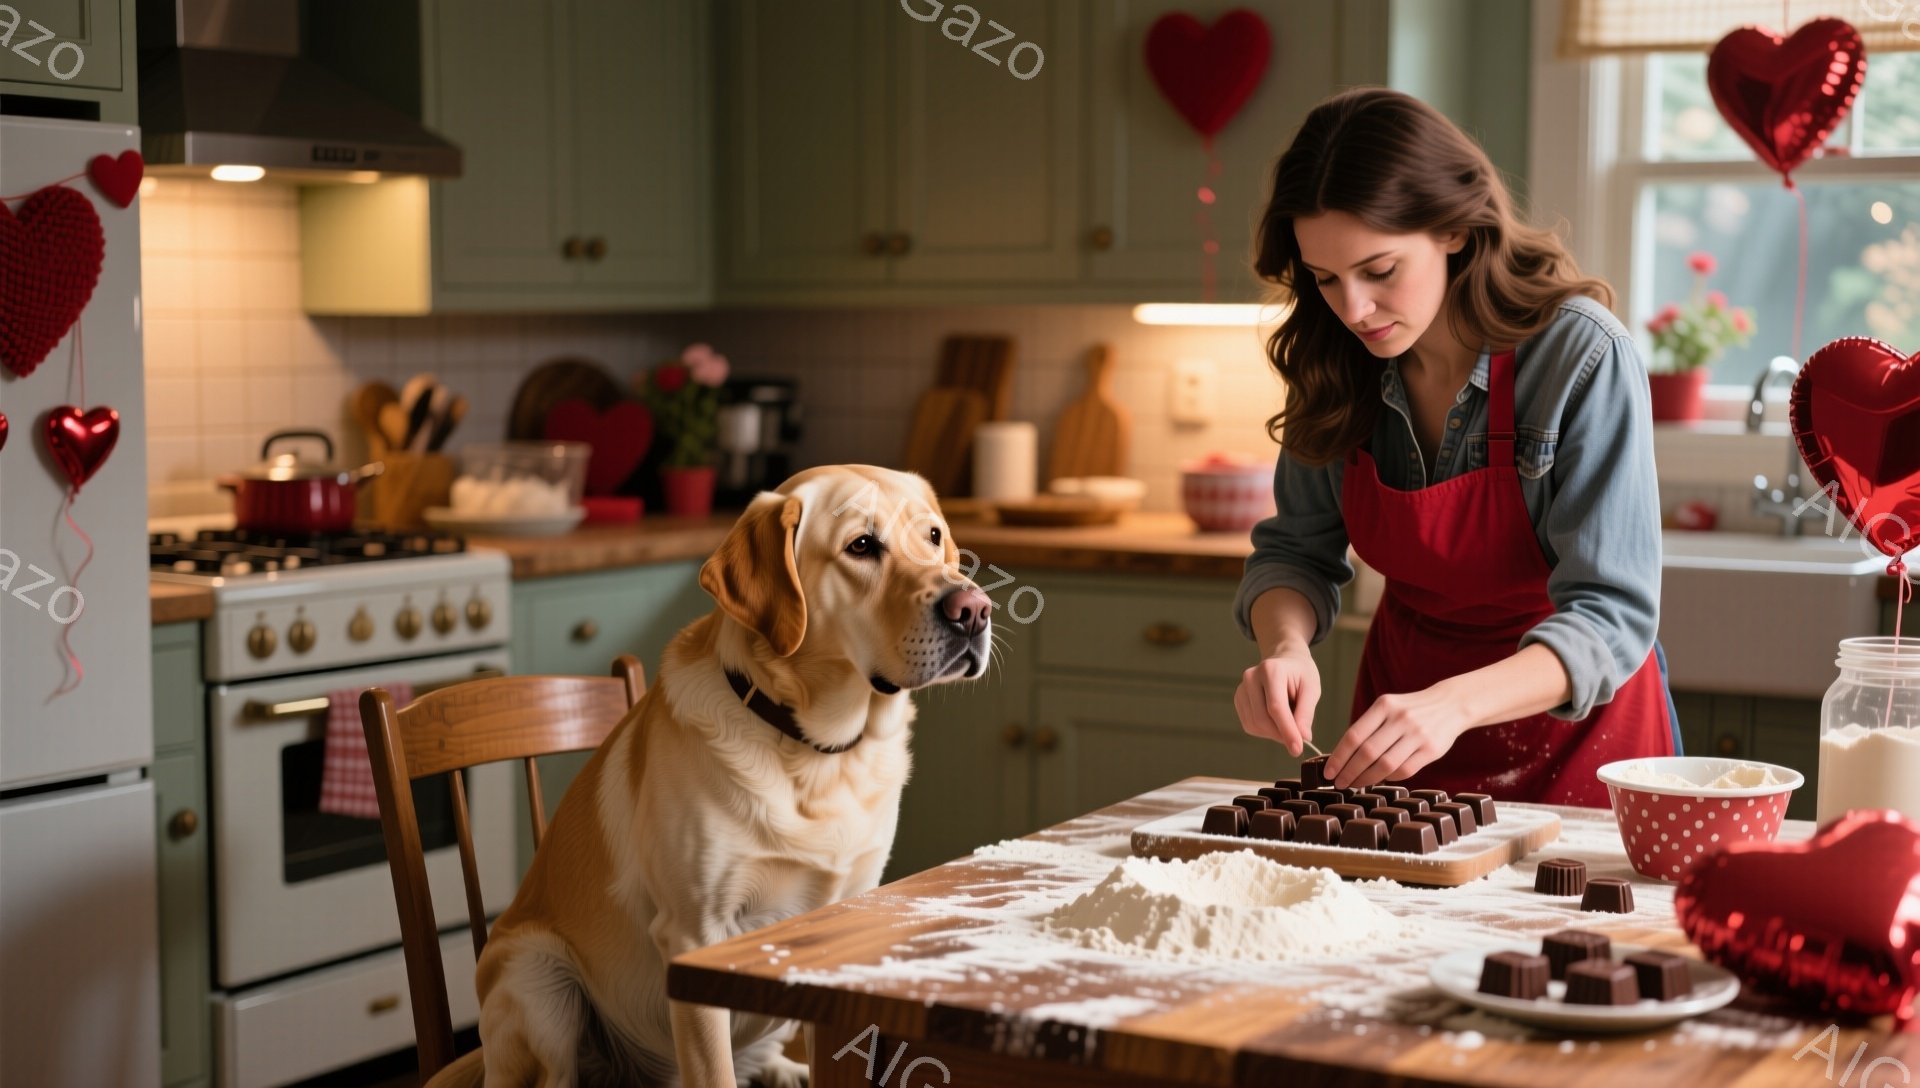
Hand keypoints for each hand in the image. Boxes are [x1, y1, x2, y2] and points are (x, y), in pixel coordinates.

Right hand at [1234, 642, 1319, 757]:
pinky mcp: (1239, 699)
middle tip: (1298, 741)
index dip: (1287, 731)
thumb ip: (1306, 713)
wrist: (1285, 660)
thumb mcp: (1312, 688)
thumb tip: (1302, 738)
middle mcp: (1251, 677)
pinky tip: (1277, 721)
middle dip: (1281, 735)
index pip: (1276, 707)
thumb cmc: (1300, 673)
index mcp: (1270, 670)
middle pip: (1262, 719)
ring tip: (1289, 724)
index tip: (1298, 749)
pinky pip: (1250, 725)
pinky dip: (1265, 731)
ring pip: (1254, 725)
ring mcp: (1241, 688)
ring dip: (1274, 734)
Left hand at [1326, 683, 1472, 788]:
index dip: (1338, 757)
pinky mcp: (1431, 750)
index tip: (1328, 772)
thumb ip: (1369, 727)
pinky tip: (1380, 779)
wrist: (1450, 704)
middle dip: (1349, 772)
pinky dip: (1389, 778)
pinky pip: (1404, 771)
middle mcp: (1400, 718)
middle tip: (1339, 783)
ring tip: (1355, 784)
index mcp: (1384, 706)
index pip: (1354, 735)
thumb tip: (1343, 756)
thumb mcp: (1389, 707)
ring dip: (1366, 779)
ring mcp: (1417, 734)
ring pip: (1385, 765)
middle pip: (1367, 753)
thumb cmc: (1411, 710)